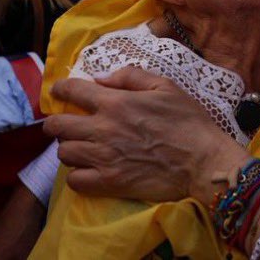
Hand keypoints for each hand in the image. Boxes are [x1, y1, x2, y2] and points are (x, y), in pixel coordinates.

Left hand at [44, 66, 249, 201]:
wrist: (203, 161)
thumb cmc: (188, 121)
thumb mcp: (165, 86)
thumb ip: (131, 76)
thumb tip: (100, 78)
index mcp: (115, 102)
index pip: (72, 90)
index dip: (60, 89)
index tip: (59, 91)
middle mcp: (103, 129)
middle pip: (58, 126)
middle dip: (56, 122)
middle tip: (65, 124)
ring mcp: (104, 158)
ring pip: (63, 153)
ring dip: (69, 148)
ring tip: (82, 148)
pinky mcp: (109, 183)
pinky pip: (74, 181)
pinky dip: (77, 175)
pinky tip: (89, 170)